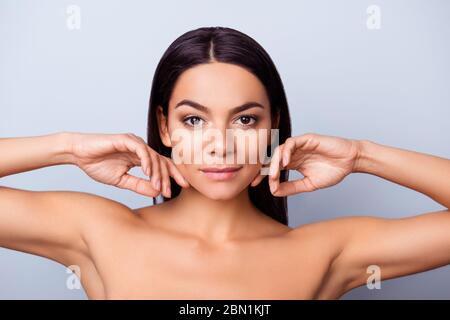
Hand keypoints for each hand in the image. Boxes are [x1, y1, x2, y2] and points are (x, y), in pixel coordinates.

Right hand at [68, 132, 188, 196]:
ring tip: (158, 186)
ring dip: (156, 172)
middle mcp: (140, 149)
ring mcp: (134, 142)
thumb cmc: (97, 165)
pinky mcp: (125, 139)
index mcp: (141, 158)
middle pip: (162, 161)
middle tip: (169, 192)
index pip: (162, 166)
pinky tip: (148, 172)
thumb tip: (156, 192)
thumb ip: (139, 185)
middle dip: (168, 177)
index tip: (182, 188)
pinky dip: (146, 160)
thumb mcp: (121, 180)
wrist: (78, 154)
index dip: (173, 176)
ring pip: (153, 156)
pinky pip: (141, 149)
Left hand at [251, 133, 360, 195]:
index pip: (273, 167)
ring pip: (279, 151)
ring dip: (273, 163)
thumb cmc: (333, 171)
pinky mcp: (306, 139)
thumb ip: (292, 187)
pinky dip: (285, 152)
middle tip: (258, 180)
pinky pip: (290, 143)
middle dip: (263, 169)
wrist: (350, 161)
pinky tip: (285, 164)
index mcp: (293, 163)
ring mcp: (299, 145)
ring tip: (273, 175)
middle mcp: (293, 153)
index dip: (263, 175)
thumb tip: (274, 192)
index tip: (255, 184)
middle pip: (272, 159)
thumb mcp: (309, 184)